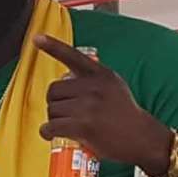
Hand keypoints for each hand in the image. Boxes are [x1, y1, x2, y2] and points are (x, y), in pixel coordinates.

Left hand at [35, 35, 172, 176]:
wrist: (141, 138)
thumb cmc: (124, 115)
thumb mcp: (114, 86)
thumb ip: (93, 79)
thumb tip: (68, 77)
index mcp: (101, 74)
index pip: (73, 56)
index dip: (53, 47)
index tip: (37, 38)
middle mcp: (94, 86)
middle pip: (53, 90)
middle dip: (55, 103)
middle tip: (66, 113)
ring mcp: (88, 105)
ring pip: (51, 110)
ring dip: (53, 120)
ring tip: (68, 125)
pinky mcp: (83, 125)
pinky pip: (50, 126)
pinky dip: (47, 132)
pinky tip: (52, 134)